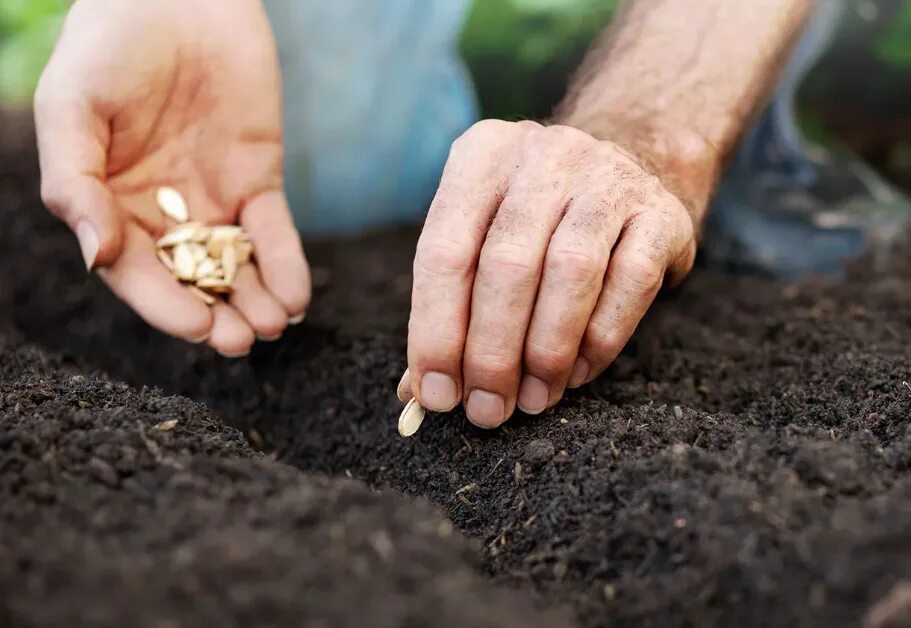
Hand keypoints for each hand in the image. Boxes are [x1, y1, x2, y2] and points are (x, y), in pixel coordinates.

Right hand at [34, 0, 309, 355]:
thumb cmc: (107, 47)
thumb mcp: (71, 109)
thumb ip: (76, 181)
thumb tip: (96, 256)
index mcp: (111, 207)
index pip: (137, 273)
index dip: (166, 305)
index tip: (199, 327)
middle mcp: (161, 215)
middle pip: (190, 281)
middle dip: (218, 314)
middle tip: (244, 341)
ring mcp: (212, 200)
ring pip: (235, 266)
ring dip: (256, 300)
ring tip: (276, 325)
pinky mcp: (257, 179)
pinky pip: (272, 232)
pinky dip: (286, 264)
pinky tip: (297, 295)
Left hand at [400, 120, 696, 426]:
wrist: (635, 167)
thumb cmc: (538, 223)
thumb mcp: (483, 240)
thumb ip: (448, 308)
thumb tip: (419, 394)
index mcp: (482, 157)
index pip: (443, 251)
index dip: (436, 331)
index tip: (436, 395)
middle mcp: (545, 156)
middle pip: (507, 264)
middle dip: (492, 353)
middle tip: (487, 410)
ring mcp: (609, 176)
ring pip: (571, 272)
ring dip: (546, 351)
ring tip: (533, 400)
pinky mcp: (662, 212)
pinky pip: (631, 283)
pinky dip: (600, 339)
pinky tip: (577, 372)